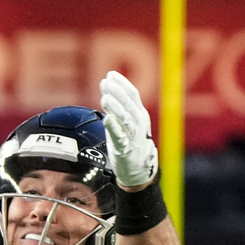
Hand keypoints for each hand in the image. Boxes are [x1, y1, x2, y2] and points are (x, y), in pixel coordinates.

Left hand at [99, 70, 157, 187]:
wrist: (137, 169)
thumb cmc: (128, 142)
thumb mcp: (124, 122)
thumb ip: (116, 107)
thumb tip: (106, 88)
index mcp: (139, 114)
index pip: (133, 95)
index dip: (122, 84)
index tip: (110, 74)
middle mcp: (139, 123)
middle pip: (129, 104)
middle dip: (117, 92)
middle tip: (105, 82)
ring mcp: (133, 136)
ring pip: (125, 118)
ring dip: (115, 107)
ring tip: (105, 97)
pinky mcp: (126, 149)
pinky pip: (120, 137)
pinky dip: (114, 127)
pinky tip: (107, 119)